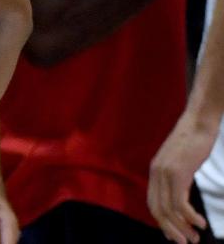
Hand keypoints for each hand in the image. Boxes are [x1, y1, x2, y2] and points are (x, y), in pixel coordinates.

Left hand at [149, 114, 216, 243]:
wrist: (199, 121)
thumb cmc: (194, 141)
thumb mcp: (180, 161)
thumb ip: (176, 176)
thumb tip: (181, 194)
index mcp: (155, 171)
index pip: (153, 203)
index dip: (162, 222)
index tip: (174, 234)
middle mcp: (156, 173)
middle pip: (158, 210)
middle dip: (171, 229)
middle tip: (185, 242)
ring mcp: (166, 173)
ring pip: (169, 209)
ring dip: (182, 227)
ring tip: (195, 238)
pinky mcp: (179, 173)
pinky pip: (180, 202)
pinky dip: (190, 217)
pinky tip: (200, 223)